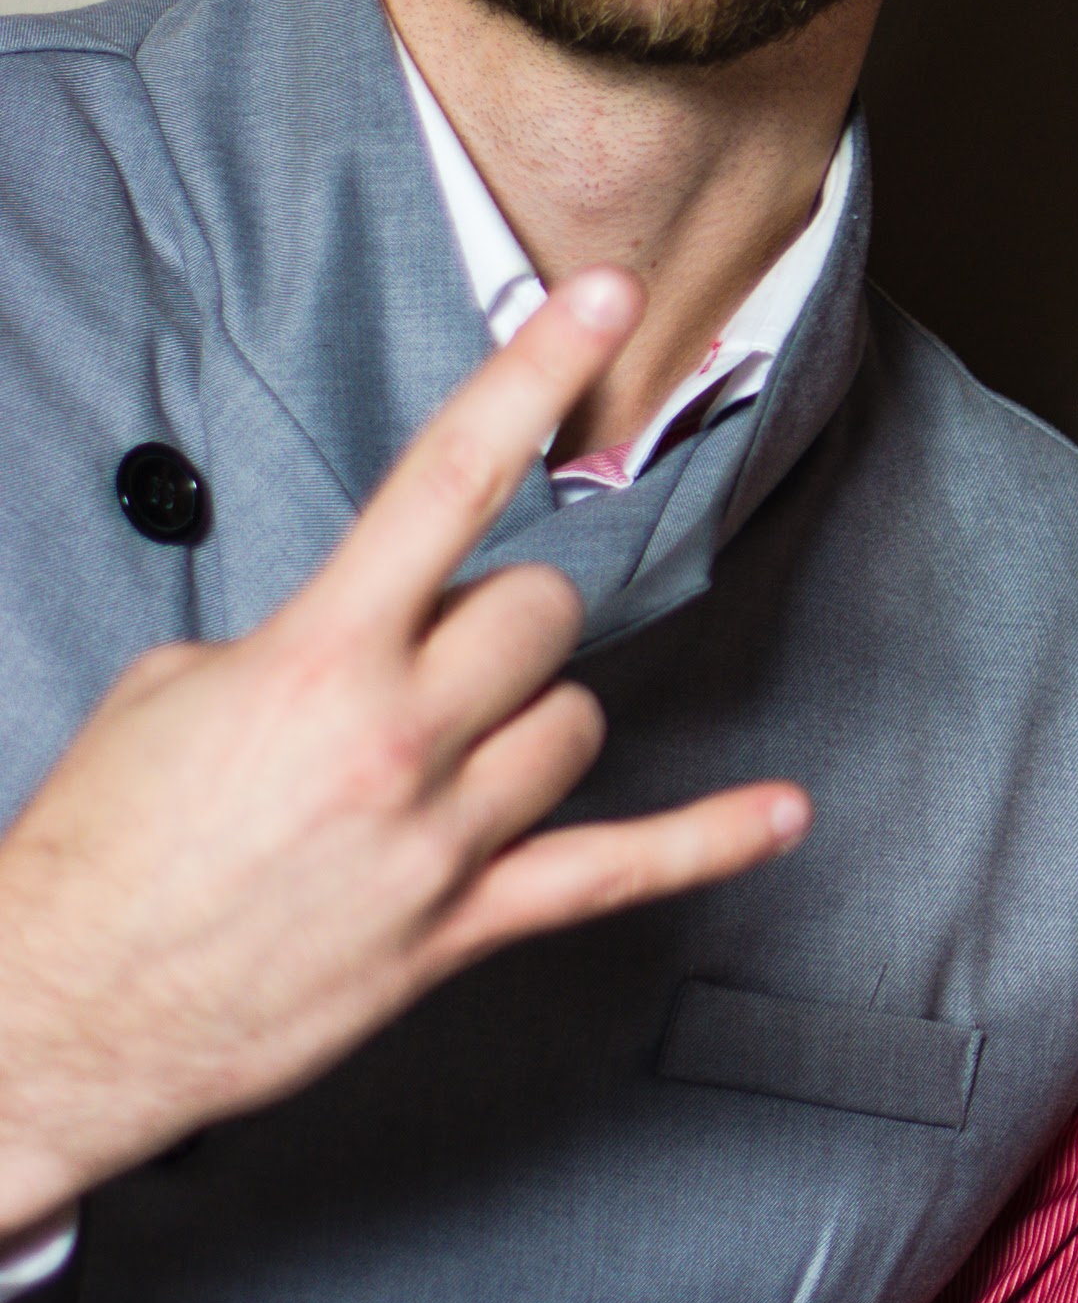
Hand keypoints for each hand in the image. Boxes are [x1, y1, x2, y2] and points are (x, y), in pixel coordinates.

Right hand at [0, 268, 810, 1235]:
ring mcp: (439, 835)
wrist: (59, 1005)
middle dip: (495, 619)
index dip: (531, 373)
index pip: (448, 479)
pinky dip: (707, 841)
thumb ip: (302, 639)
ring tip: (443, 751)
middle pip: (540, 612)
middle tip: (421, 662)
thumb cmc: (104, 844)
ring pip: (573, 720)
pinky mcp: (459, 923)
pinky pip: (617, 872)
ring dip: (528, 719)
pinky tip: (781, 812)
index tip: (601, 296)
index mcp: (316, 658)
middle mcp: (396, 737)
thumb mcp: (176, 691)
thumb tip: (381, 627)